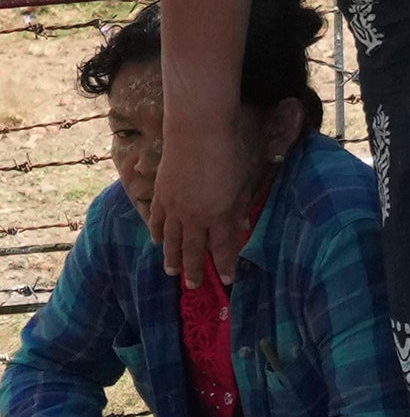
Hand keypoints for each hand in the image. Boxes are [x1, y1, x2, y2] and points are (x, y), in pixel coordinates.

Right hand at [147, 108, 253, 290]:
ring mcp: (174, 206)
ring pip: (172, 239)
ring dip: (172, 257)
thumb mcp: (244, 182)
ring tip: (172, 273)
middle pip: (194, 249)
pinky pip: (158, 220)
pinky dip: (158, 232)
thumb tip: (241, 229)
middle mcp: (194, 216)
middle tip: (193, 286)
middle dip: (195, 269)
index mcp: (219, 215)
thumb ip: (240, 207)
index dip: (225, 265)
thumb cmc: (229, 152)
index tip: (228, 280)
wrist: (197, 130)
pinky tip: (158, 241)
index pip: (223, 247)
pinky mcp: (161, 193)